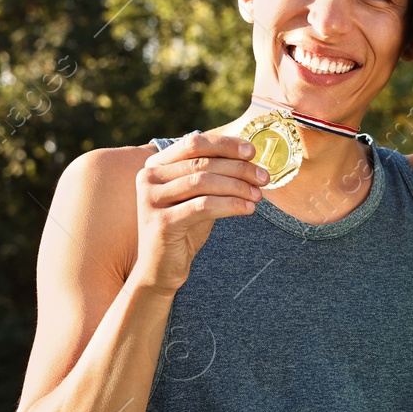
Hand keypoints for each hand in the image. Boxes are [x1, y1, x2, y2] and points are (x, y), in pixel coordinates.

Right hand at [130, 132, 268, 292]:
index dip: (225, 145)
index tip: (252, 152)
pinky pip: (203, 206)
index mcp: (155, 165)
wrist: (162, 268)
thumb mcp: (198, 196)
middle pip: (202, 163)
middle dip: (238, 169)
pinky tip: (248, 209)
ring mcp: (151, 200)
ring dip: (237, 187)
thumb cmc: (184, 228)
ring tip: (258, 195)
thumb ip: (213, 175)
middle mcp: (148, 178)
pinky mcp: (162, 222)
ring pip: (203, 182)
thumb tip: (249, 157)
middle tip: (263, 178)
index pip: (194, 143)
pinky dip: (230, 205)